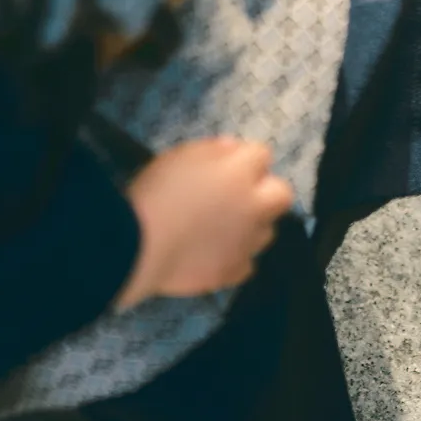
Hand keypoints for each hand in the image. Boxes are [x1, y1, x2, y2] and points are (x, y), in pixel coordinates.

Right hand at [117, 137, 293, 306]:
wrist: (139, 247)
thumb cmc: (155, 194)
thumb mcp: (178, 156)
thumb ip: (212, 150)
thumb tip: (232, 149)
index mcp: (240, 172)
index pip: (262, 154)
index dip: (244, 158)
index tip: (226, 165)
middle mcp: (253, 206)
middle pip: (282, 194)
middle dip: (266, 192)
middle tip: (238, 196)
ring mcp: (247, 242)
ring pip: (267, 231)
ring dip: (252, 225)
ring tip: (223, 227)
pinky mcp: (234, 271)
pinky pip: (247, 263)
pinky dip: (236, 258)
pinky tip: (215, 254)